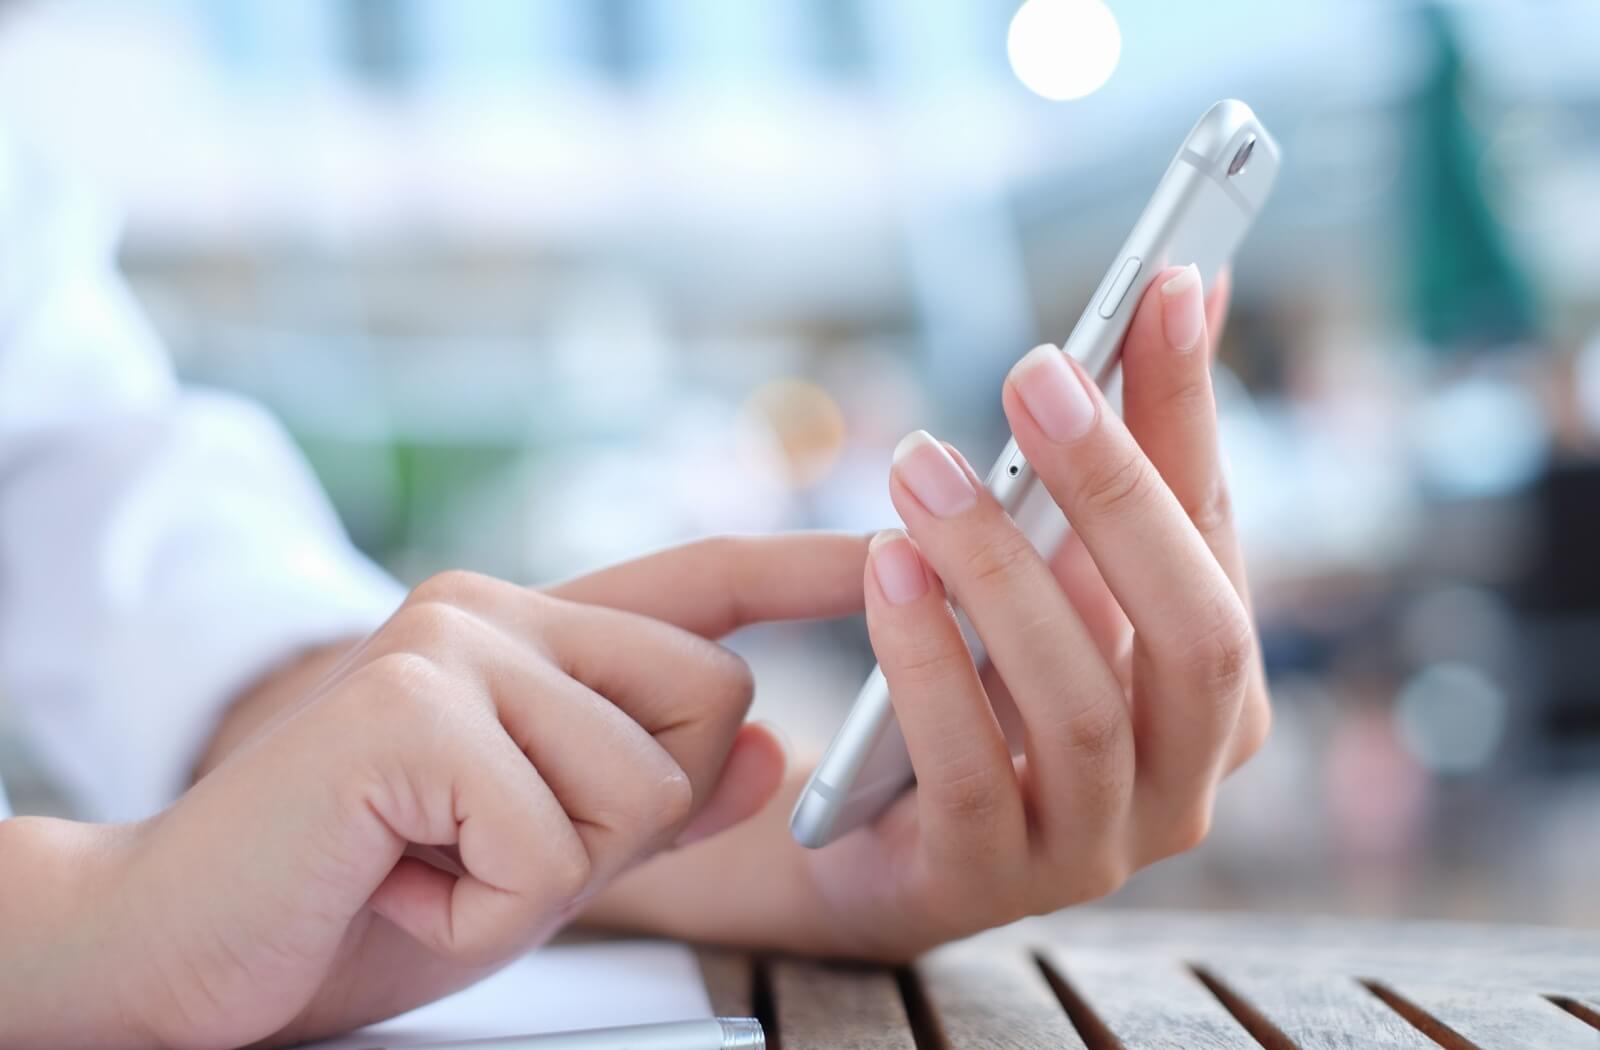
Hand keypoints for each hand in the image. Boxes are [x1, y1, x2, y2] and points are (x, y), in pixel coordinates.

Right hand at [0, 535, 864, 1047]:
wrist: (182, 944)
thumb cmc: (361, 893)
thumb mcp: (544, 852)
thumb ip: (656, 794)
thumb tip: (775, 745)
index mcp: (529, 631)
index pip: (699, 582)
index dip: (805, 567)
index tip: (892, 548)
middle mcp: (493, 610)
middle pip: (707, 704)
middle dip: (636, 818)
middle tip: (496, 848)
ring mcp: (450, 645)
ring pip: (641, 783)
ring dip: (550, 875)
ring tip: (436, 865)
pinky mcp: (408, 710)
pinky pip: (547, 842)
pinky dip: (488, 909)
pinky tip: (400, 883)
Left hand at [584, 267, 1269, 958]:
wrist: (867, 837)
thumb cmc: (980, 686)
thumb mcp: (1051, 567)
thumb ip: (1119, 458)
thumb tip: (1187, 294)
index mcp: (1217, 695)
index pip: (1218, 537)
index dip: (1191, 412)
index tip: (1167, 285)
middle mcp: (1184, 779)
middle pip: (1194, 633)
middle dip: (1118, 489)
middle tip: (1038, 368)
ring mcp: (1095, 845)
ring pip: (1079, 703)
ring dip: (1001, 568)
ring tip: (923, 463)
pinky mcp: (985, 881)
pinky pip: (967, 770)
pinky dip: (926, 662)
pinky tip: (885, 566)